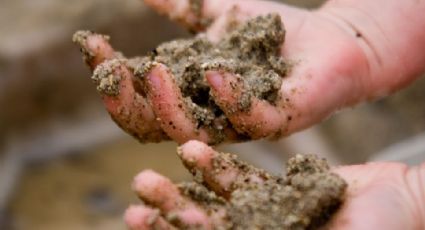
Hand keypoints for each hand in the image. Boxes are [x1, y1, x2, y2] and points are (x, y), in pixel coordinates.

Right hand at [74, 0, 424, 143]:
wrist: (329, 37)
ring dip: (167, 106)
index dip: (111, 78)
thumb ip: (179, 7)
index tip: (91, 44)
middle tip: (110, 70)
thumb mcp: (215, 16)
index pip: (139, 100)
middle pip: (155, 127)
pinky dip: (228, 98)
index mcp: (192, 96)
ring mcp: (242, 123)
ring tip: (152, 71)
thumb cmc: (271, 32)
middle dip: (127, 103)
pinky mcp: (280, 119)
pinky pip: (249, 120)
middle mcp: (210, 117)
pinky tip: (214, 71)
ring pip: (194, 132)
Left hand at [123, 140, 424, 229]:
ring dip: (182, 189)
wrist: (403, 202)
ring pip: (216, 204)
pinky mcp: (277, 192)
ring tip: (150, 174)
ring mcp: (267, 218)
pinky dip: (217, 168)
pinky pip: (242, 180)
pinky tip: (193, 150)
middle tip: (136, 195)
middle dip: (168, 215)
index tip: (137, 220)